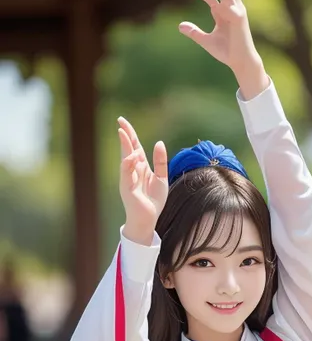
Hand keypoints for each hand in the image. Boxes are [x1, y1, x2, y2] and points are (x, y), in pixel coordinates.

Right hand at [117, 118, 167, 244]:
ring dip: (126, 146)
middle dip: (125, 135)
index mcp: (141, 167)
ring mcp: (128, 179)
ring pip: (125, 159)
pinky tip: (133, 156)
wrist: (148, 220)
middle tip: (120, 121)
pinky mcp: (127, 189)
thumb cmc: (153, 200)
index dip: (130, 134)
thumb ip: (161, 161)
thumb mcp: (161, 178)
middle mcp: (132, 171)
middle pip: (128, 149)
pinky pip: (126, 174)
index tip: (123, 121)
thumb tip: (159, 142)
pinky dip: (128, 164)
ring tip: (126, 134)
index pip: (134, 147)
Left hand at [177, 0, 258, 73]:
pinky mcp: (239, 18)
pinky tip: (215, 2)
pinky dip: (223, 1)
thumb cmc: (227, 52)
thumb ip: (195, 32)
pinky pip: (230, 5)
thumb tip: (180, 25)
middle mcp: (229, 7)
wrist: (241, 63)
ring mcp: (235, 11)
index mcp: (222, 11)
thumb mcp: (207, 41)